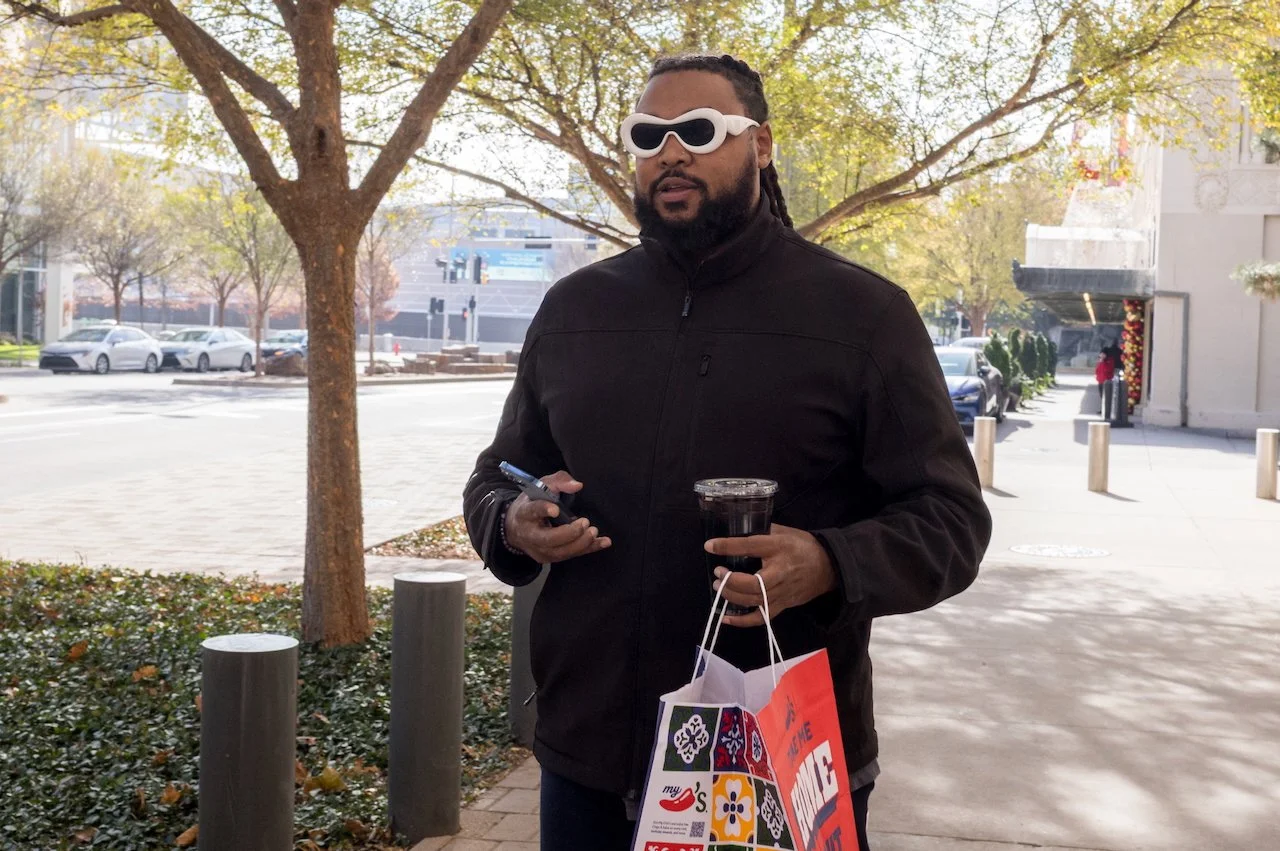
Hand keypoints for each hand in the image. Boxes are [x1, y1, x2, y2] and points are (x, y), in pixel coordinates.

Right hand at [504, 470, 611, 563]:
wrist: (517, 528)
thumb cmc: (533, 503)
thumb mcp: (542, 486)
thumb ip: (559, 481)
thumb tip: (577, 485)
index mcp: (524, 513)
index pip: (532, 512)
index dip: (543, 510)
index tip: (556, 509)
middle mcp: (530, 534)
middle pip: (548, 539)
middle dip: (568, 533)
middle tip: (585, 522)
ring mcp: (539, 549)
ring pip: (560, 552)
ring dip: (580, 543)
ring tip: (594, 531)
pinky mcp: (550, 557)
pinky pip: (571, 555)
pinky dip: (589, 548)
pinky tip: (603, 542)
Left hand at [706, 524, 837, 627]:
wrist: (829, 567)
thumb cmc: (803, 546)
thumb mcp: (784, 532)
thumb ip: (762, 531)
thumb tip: (737, 530)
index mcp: (779, 548)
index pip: (750, 546)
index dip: (728, 546)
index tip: (710, 545)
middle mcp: (780, 573)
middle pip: (752, 584)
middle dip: (730, 581)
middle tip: (718, 573)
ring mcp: (781, 592)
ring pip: (754, 601)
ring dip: (732, 596)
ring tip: (719, 587)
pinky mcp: (782, 605)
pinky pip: (760, 617)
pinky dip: (742, 621)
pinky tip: (726, 617)